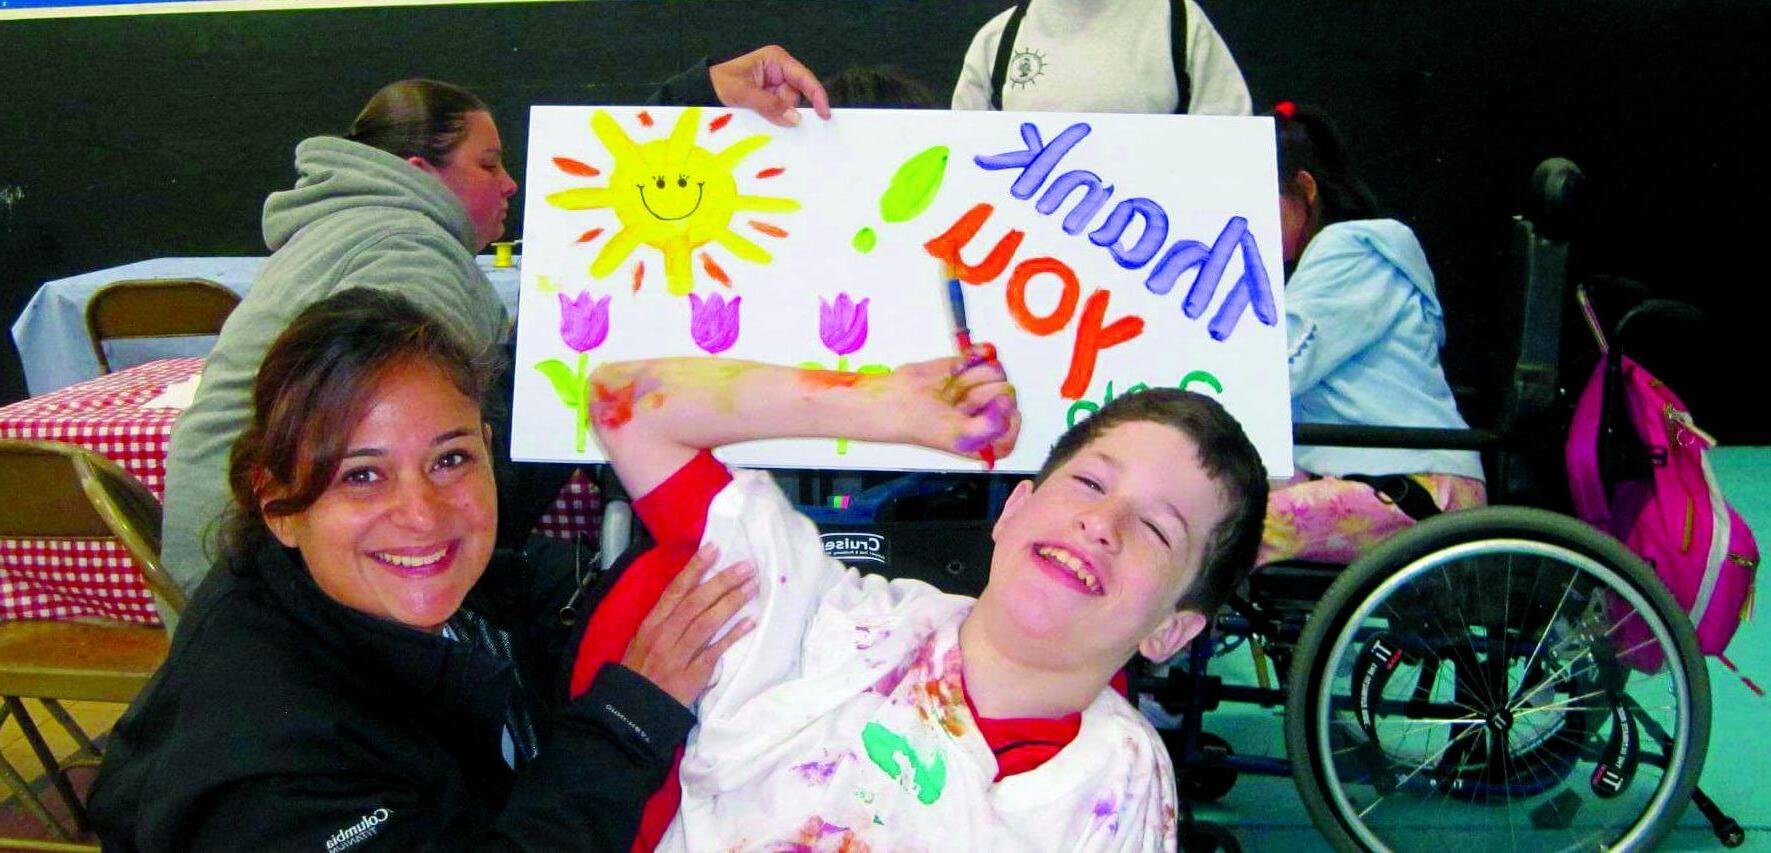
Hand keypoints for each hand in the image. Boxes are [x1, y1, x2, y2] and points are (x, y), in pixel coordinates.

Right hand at [622, 544, 756, 706]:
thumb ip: (666, 619)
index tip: (714, 549)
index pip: (676, 590)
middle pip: (696, 602)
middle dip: (722, 582)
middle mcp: (664, 635)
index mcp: (652, 624)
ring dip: (731, 602)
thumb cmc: (639, 672)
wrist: (631, 710)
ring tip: (752, 586)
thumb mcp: (643, 640)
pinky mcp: (691, 676)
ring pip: (706, 623)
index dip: (695, 568)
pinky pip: (715, 653)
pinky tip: (749, 622)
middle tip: (746, 566)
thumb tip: (691, 593)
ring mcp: (678, 656)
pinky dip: (732, 636)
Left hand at [708, 45, 831, 126]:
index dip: (817, 95)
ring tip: (757, 112)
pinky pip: (780, 111)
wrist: (704, 91)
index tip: (824, 112)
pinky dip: (775, 117)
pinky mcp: (771, 97)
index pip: (804, 78)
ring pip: (789, 106)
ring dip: (778, 114)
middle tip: (772, 115)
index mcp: (776, 60)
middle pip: (796, 95)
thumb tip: (794, 118)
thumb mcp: (744, 93)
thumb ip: (770, 105)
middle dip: (787, 108)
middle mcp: (779, 70)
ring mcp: (776, 84)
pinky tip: (762, 117)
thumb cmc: (720, 83)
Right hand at [885, 347, 1019, 460]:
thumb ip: (991, 426)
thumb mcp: (961, 437)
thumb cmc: (922, 424)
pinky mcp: (973, 365)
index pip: (1013, 421)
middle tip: (955, 405)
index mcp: (993, 437)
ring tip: (950, 392)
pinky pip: (988, 353)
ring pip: (997, 371)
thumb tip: (1007, 403)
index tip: (975, 415)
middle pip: (1007, 392)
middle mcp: (993, 410)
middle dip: (976, 396)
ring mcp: (984, 384)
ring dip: (967, 379)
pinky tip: (958, 368)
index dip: (996, 414)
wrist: (896, 400)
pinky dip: (974, 356)